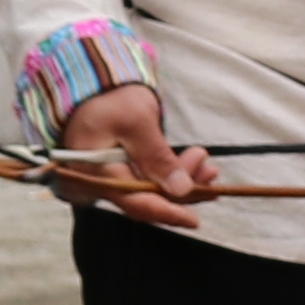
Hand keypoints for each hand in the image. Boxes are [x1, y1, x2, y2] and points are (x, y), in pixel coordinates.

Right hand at [55, 80, 216, 231]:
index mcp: (97, 174)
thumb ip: (157, 157)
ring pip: (150, 189)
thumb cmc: (111, 100)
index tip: (194, 220)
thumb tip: (181, 189)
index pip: (136, 202)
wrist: (93, 84)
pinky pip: (148, 179)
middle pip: (146, 198)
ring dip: (181, 181)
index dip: (167, 212)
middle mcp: (101, 183)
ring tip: (208, 167)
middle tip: (210, 173)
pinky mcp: (121, 170)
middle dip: (182, 190)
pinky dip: (171, 173)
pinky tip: (193, 164)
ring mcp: (111, 177)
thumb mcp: (137, 123)